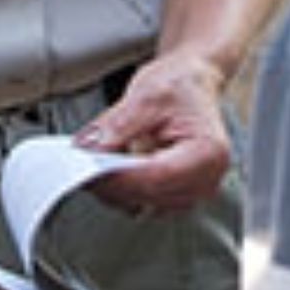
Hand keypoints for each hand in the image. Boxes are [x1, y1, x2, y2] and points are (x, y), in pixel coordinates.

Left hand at [75, 54, 237, 215]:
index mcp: (208, 153)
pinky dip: (122, 188)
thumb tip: (90, 150)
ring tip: (98, 160)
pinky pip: (141, 202)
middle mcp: (206, 179)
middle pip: (149, 195)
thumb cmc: (180, 86)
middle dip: (112, 182)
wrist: (191, 86)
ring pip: (141, 203)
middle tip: (81, 163)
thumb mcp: (147, 95)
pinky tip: (112, 167)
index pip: (159, 176)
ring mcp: (192, 192)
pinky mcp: (176, 196)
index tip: (88, 169)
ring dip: (115, 187)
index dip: (120, 177)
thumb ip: (118, 125)